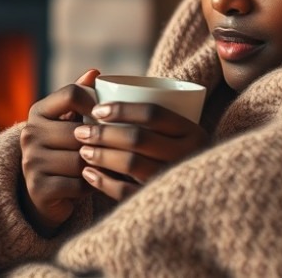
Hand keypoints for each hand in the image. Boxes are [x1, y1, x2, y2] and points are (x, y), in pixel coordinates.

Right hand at [20, 69, 98, 234]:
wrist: (45, 193)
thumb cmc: (65, 150)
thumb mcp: (71, 122)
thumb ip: (81, 97)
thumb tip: (95, 72)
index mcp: (38, 111)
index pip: (71, 94)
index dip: (95, 103)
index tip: (108, 117)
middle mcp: (29, 134)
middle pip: (80, 132)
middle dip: (98, 144)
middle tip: (111, 151)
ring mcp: (30, 161)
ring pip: (81, 159)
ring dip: (95, 167)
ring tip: (99, 168)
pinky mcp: (37, 188)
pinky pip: (77, 183)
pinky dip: (89, 186)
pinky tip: (89, 185)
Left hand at [73, 102, 207, 200]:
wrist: (199, 196)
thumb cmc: (175, 153)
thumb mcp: (175, 132)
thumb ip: (146, 113)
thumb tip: (94, 79)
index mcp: (193, 132)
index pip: (153, 113)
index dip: (122, 109)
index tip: (96, 110)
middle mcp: (189, 155)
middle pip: (139, 138)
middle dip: (104, 134)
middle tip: (81, 132)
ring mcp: (175, 179)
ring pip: (132, 164)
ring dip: (102, 156)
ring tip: (83, 151)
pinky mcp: (161, 202)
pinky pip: (128, 193)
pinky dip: (104, 183)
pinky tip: (88, 174)